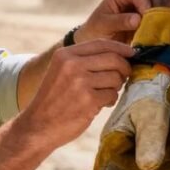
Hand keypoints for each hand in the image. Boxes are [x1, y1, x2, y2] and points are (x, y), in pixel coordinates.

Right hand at [18, 40, 133, 147]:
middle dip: (124, 68)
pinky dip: (110, 100)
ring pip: (115, 78)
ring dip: (115, 87)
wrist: (37, 126)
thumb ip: (83, 60)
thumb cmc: (54, 99)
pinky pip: (112, 95)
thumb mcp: (61, 71)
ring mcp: (81, 83)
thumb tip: (120, 54)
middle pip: (113, 59)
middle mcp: (72, 65)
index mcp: (65, 54)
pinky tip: (99, 104)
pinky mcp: (89, 101)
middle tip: (124, 77)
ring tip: (103, 94)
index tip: (132, 53)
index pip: (102, 43)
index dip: (121, 47)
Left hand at [76, 0, 159, 43]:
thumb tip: (138, 19)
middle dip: (154, 10)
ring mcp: (139, 6)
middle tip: (154, 26)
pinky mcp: (144, 18)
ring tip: (155, 31)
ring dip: (158, 18)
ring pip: (157, 6)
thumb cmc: (95, 31)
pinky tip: (156, 34)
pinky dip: (158, 25)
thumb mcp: (104, 26)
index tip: (146, 20)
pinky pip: (156, 18)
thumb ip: (120, 21)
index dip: (145, 5)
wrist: (93, 43)